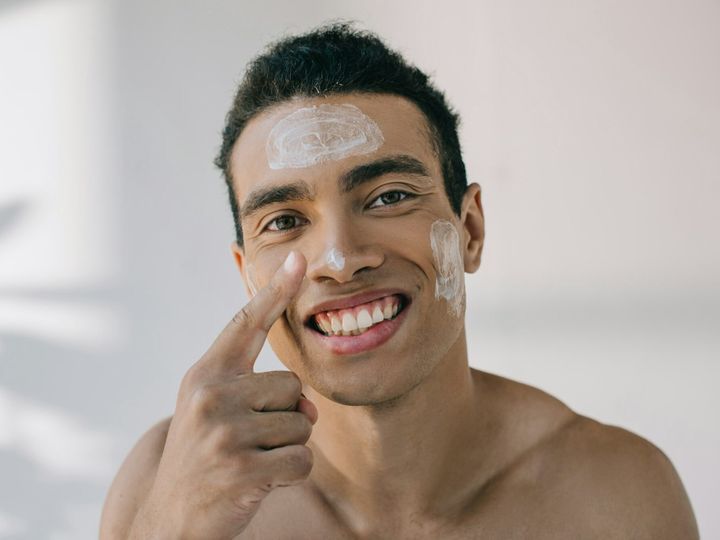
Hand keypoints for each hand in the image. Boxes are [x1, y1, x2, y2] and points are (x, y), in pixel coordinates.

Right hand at [130, 251, 316, 539]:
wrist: (169, 518)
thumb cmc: (203, 456)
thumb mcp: (212, 411)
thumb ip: (257, 392)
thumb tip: (310, 405)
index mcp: (206, 375)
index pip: (245, 325)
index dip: (275, 291)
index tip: (299, 259)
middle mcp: (212, 395)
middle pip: (294, 388)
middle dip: (285, 419)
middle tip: (249, 441)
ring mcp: (224, 432)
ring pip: (302, 426)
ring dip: (286, 449)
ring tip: (250, 460)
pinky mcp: (241, 469)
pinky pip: (302, 460)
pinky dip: (290, 474)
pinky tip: (258, 481)